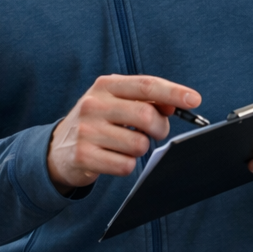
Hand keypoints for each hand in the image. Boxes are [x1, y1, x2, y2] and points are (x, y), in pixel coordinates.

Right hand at [47, 75, 201, 192]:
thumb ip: (144, 100)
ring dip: (140, 149)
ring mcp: (87, 131)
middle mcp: (93, 105)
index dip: (173, 92)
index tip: (194, 99)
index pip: (145, 85)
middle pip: (146, 116)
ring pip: (139, 144)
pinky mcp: (84, 156)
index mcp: (104, 86)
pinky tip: (114, 158)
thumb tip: (173, 105)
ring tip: (126, 146)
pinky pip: (125, 166)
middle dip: (160, 128)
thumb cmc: (97, 122)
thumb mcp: (115, 102)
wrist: (58, 148)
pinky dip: (127, 165)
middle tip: (156, 132)